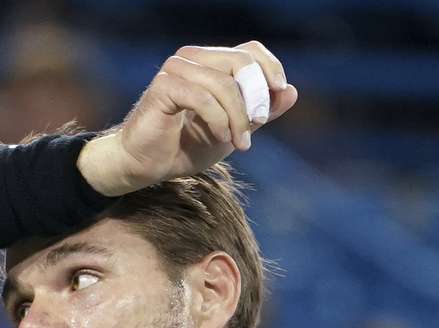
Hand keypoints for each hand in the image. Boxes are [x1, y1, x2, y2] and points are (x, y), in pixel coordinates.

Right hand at [78, 42, 298, 195]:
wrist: (146, 166)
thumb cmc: (184, 148)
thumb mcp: (234, 130)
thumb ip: (261, 113)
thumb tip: (291, 92)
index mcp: (209, 63)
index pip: (249, 51)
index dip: (269, 69)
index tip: (277, 97)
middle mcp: (191, 59)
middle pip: (240, 62)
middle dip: (256, 97)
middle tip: (257, 126)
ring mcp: (175, 70)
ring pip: (224, 84)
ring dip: (238, 117)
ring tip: (239, 143)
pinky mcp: (163, 87)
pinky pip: (203, 98)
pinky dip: (219, 120)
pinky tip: (221, 138)